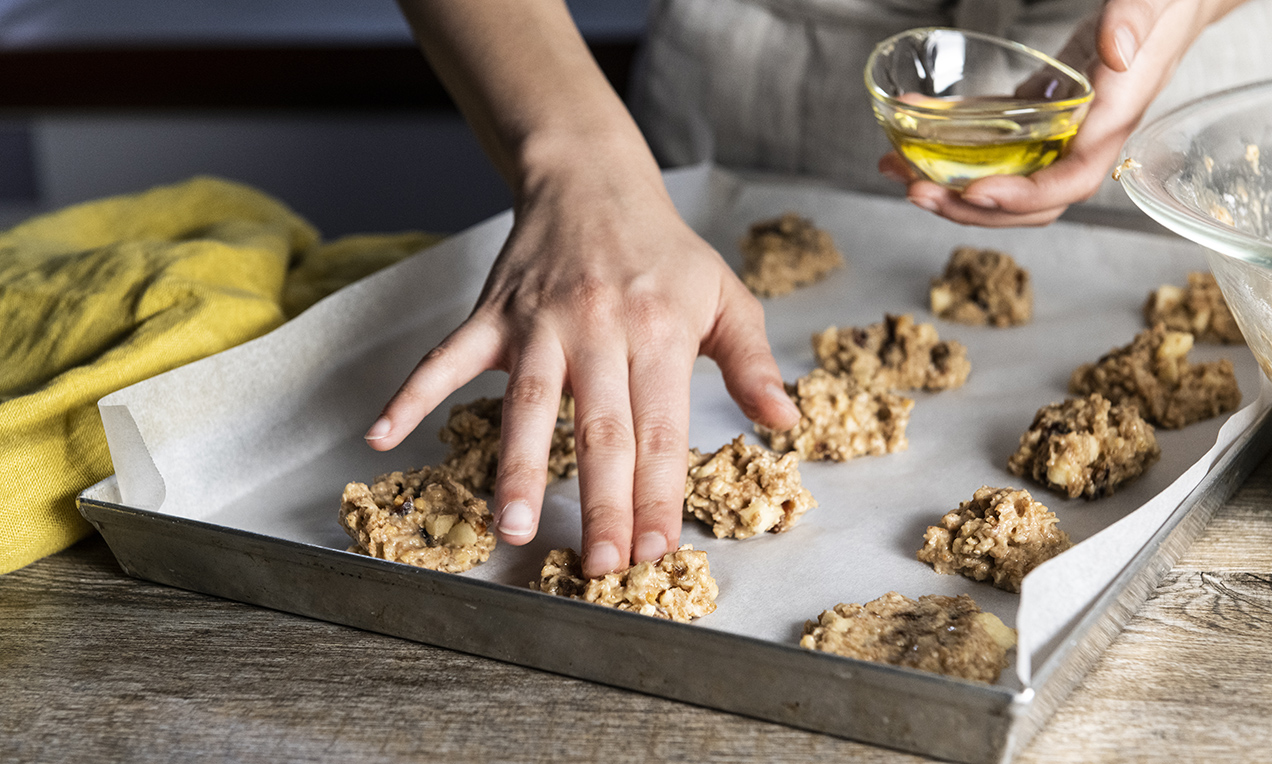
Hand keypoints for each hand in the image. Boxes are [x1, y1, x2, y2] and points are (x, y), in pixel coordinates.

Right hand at [364, 146, 799, 577]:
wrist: (592, 179)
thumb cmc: (663, 250)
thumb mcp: (723, 295)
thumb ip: (752, 361)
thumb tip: (783, 423)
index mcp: (659, 333)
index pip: (661, 430)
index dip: (658, 493)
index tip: (656, 551)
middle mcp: (599, 330)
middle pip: (601, 430)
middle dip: (602, 503)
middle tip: (600, 567)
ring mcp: (539, 323)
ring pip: (527, 404)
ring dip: (519, 467)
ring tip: (513, 527)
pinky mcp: (493, 314)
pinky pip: (445, 357)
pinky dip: (412, 394)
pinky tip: (382, 435)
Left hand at [881, 0, 1243, 225]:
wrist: (1174, 0)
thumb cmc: (1169, 3)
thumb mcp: (1153, 3)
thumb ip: (1135, 23)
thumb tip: (1115, 51)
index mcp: (1112, 122)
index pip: (1067, 182)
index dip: (1021, 198)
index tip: (975, 192)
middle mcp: (1083, 139)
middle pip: (1024, 200)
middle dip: (966, 205)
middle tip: (916, 190)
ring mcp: (1060, 133)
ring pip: (1001, 178)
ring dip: (947, 183)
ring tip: (897, 169)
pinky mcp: (1040, 116)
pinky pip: (993, 144)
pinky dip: (952, 143)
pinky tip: (912, 130)